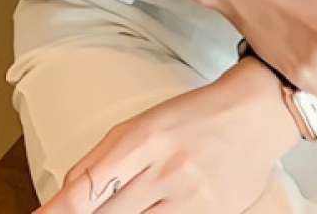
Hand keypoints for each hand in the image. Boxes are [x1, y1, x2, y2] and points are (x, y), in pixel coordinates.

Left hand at [35, 57, 299, 213]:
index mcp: (144, 137)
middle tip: (90, 206)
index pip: (89, 185)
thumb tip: (64, 196)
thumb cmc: (196, 114)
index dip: (59, 209)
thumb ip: (104, 158)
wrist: (258, 112)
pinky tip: (150, 211)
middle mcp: (166, 169)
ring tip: (132, 202)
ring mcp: (191, 197)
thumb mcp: (145, 122)